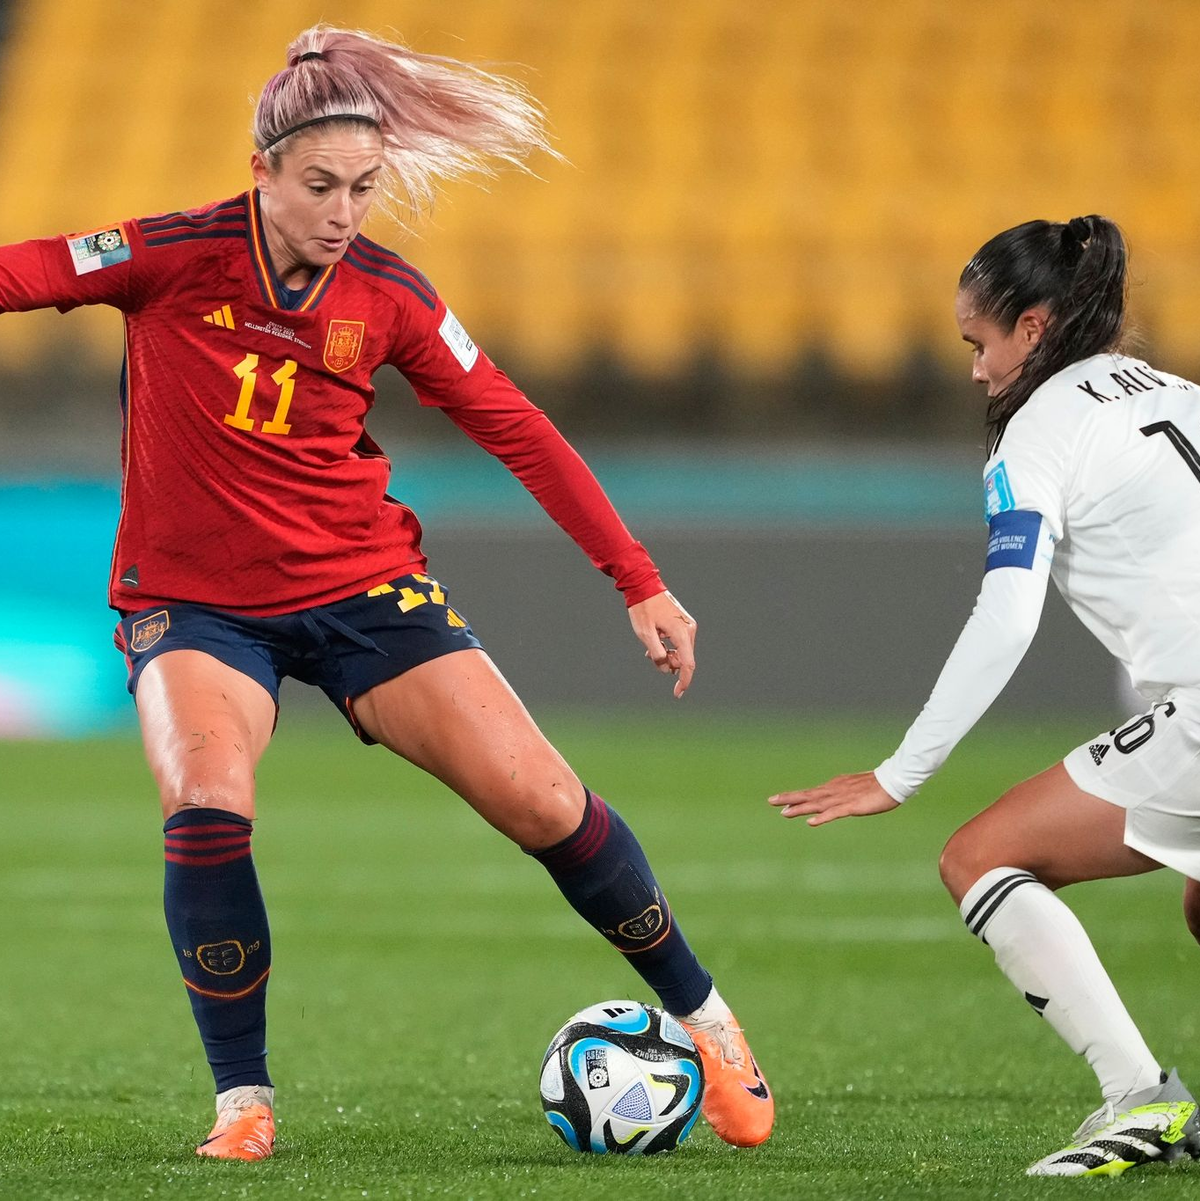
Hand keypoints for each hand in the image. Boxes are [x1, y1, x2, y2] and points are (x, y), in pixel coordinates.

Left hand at [628, 590, 695, 698]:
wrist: (644, 586)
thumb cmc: (643, 609)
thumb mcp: (645, 634)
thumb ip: (657, 654)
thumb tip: (666, 668)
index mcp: (682, 633)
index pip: (688, 664)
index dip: (684, 682)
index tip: (677, 694)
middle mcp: (689, 630)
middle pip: (683, 659)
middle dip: (668, 664)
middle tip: (648, 655)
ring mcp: (688, 626)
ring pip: (680, 652)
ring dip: (666, 655)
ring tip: (650, 647)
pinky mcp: (684, 624)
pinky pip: (679, 644)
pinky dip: (668, 648)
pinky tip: (656, 642)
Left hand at [768, 771, 899, 826]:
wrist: (894, 780)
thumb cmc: (877, 785)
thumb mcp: (855, 789)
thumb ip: (844, 794)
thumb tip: (836, 800)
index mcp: (835, 787)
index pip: (811, 793)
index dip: (795, 797)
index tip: (779, 800)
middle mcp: (834, 791)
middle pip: (808, 795)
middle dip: (789, 798)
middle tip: (770, 801)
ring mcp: (842, 798)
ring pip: (816, 804)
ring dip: (800, 808)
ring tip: (783, 812)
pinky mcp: (853, 806)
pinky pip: (834, 813)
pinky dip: (822, 817)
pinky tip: (811, 822)